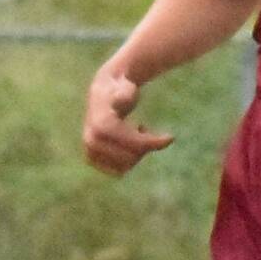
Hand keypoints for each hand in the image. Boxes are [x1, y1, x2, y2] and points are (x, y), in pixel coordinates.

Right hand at [81, 60, 172, 176]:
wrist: (102, 94)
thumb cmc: (120, 90)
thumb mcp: (125, 88)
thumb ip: (125, 93)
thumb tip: (123, 98)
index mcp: (101, 126)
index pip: (135, 144)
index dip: (154, 142)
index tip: (171, 137)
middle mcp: (92, 141)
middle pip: (131, 157)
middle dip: (143, 146)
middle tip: (143, 128)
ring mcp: (89, 152)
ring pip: (125, 166)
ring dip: (135, 153)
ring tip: (134, 133)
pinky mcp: (91, 160)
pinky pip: (118, 171)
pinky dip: (127, 160)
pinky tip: (127, 144)